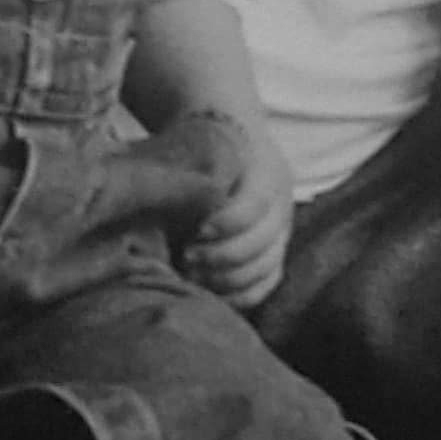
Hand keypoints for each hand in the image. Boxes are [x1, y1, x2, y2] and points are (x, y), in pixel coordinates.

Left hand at [165, 110, 292, 308]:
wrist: (230, 144)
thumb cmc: (201, 145)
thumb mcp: (197, 147)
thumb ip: (187, 175)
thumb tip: (159, 196)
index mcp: (265, 171)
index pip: (256, 204)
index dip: (227, 223)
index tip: (196, 232)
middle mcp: (281, 203)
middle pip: (262, 242)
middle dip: (221, 257)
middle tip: (185, 258)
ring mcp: (281, 231)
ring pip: (265, 268)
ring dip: (227, 279)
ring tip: (192, 276)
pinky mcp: (275, 253)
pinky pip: (265, 284)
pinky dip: (239, 295)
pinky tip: (210, 293)